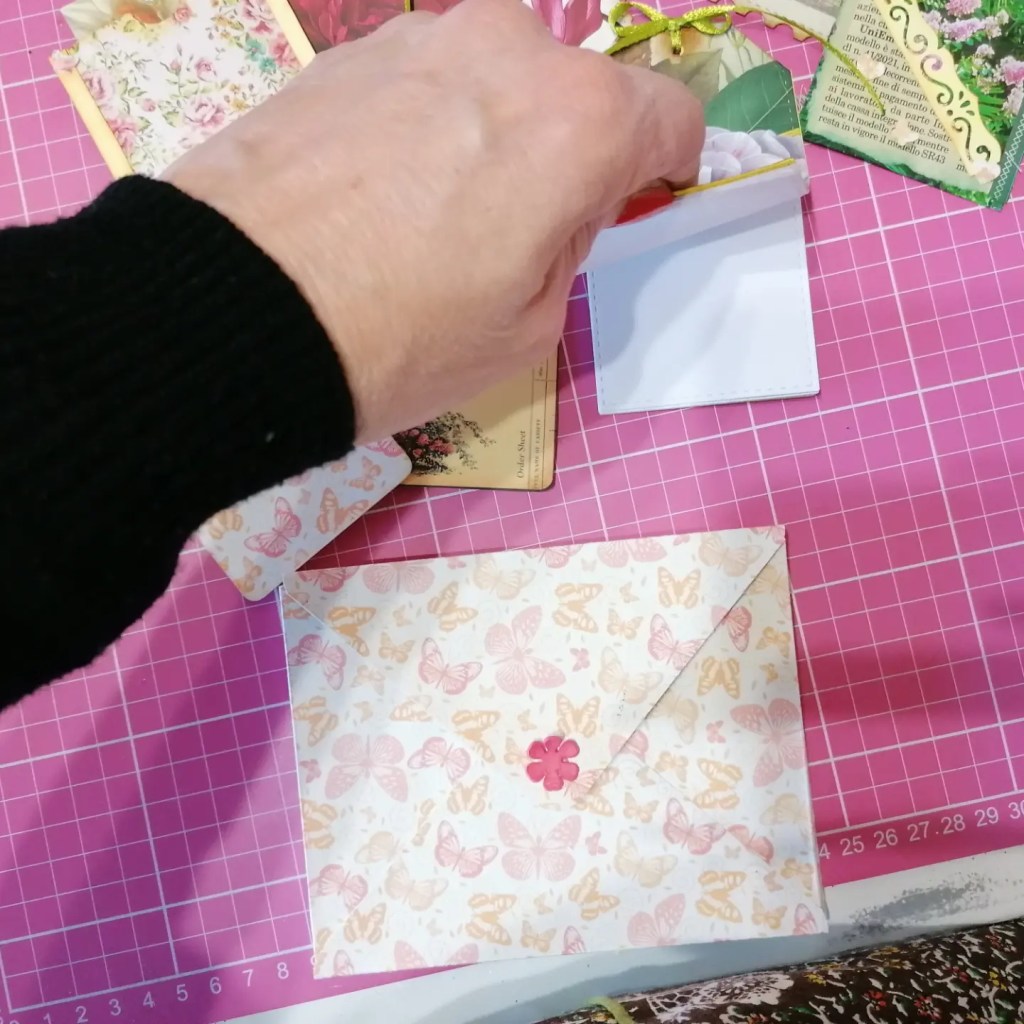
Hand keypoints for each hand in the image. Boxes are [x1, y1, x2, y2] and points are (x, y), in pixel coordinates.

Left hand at [165, 0, 703, 442]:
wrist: (236, 312)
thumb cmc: (404, 339)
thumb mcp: (529, 327)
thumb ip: (569, 243)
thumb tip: (559, 203)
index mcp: (579, 121)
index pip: (671, 114)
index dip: (664, 164)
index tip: (639, 199)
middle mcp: (510, 49)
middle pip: (578, 90)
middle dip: (571, 150)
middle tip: (521, 229)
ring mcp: (421, 37)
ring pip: (497, 79)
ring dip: (495, 131)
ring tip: (437, 216)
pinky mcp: (348, 49)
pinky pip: (425, 81)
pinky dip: (428, 124)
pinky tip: (383, 193)